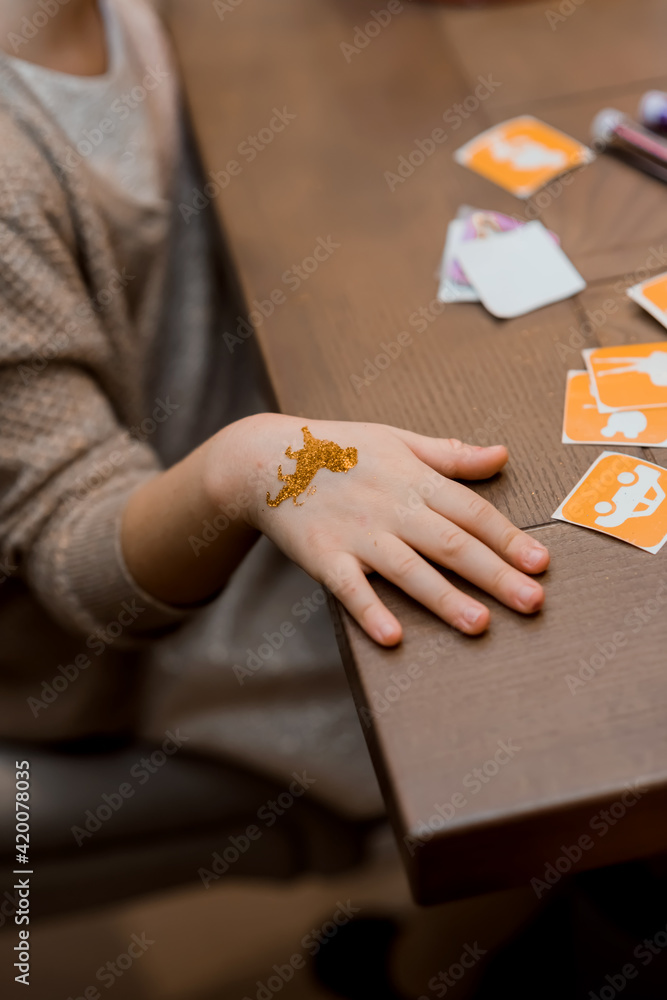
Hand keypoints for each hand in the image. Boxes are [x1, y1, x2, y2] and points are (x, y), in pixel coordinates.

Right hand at [210, 414, 549, 645]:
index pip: (471, 510)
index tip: (540, 562)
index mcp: (414, 478)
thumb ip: (450, 455)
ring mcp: (356, 533)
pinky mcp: (322, 555)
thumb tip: (501, 454)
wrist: (265, 458)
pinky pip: (348, 587)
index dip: (508, 537)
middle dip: (494, 573)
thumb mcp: (398, 439)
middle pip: (450, 543)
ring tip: (479, 625)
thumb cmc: (339, 448)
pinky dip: (369, 610)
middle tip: (532, 602)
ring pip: (407, 568)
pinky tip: (391, 637)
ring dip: (444, 598)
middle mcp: (391, 506)